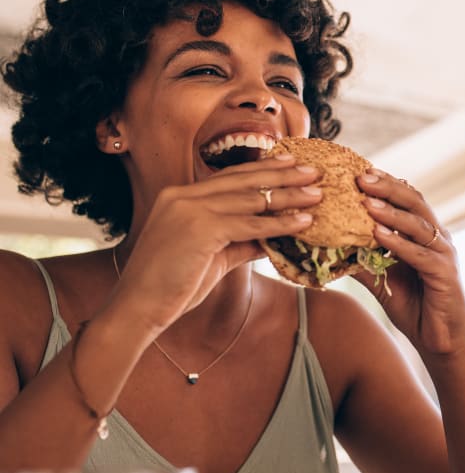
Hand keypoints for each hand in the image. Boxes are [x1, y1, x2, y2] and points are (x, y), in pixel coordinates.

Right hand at [106, 156, 321, 334]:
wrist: (138, 308)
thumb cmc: (173, 286)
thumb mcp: (213, 256)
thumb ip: (241, 241)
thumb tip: (273, 237)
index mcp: (180, 196)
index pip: (229, 177)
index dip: (263, 169)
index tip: (291, 164)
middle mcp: (183, 196)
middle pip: (244, 180)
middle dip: (283, 174)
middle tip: (314, 171)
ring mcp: (189, 209)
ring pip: (251, 199)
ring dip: (289, 196)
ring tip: (317, 195)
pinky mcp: (199, 228)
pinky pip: (250, 224)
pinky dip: (280, 223)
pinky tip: (303, 222)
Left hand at [354, 169, 464, 355]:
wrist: (439, 341)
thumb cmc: (413, 307)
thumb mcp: (381, 279)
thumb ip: (363, 260)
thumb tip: (330, 246)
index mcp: (425, 234)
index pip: (407, 199)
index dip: (385, 184)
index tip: (358, 171)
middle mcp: (438, 238)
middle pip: (415, 202)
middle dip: (387, 188)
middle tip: (361, 176)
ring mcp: (444, 254)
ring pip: (418, 224)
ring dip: (391, 212)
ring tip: (367, 201)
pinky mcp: (445, 274)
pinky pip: (420, 254)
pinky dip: (399, 243)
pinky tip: (378, 234)